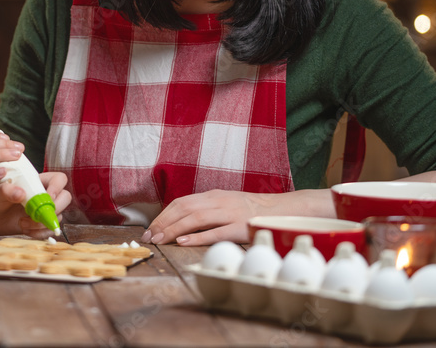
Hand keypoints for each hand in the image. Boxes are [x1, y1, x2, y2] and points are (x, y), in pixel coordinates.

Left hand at [0, 171, 71, 236]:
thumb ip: (7, 190)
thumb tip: (20, 193)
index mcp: (37, 181)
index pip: (59, 179)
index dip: (58, 187)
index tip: (47, 196)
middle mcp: (43, 194)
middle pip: (65, 198)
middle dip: (55, 208)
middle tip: (37, 214)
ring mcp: (43, 210)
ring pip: (58, 216)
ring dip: (44, 223)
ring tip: (23, 224)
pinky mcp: (39, 224)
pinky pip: (49, 230)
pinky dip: (40, 233)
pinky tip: (25, 230)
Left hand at [142, 189, 332, 245]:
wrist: (285, 210)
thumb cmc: (254, 210)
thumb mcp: (227, 204)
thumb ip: (208, 210)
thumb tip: (183, 222)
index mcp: (214, 195)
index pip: (181, 202)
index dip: (164, 215)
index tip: (151, 228)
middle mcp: (219, 201)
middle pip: (183, 208)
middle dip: (163, 223)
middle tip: (149, 237)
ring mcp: (230, 213)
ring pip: (195, 218)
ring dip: (174, 229)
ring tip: (160, 240)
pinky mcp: (241, 226)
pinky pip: (216, 231)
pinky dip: (198, 236)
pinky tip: (183, 241)